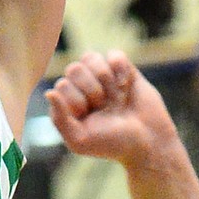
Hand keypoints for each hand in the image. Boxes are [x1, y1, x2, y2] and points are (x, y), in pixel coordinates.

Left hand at [46, 49, 180, 171]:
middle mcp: (83, 88)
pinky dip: (120, 68)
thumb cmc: (113, 144)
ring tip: (116, 97)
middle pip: (74, 69)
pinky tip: (126, 84)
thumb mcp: (80, 140)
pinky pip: (114, 54)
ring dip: (104, 78)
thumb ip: (59, 119)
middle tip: (104, 106)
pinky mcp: (124, 70)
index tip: (90, 116)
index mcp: (69, 103)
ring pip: (90, 57)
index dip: (76, 100)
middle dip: (91, 89)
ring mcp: (103, 77)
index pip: (62, 85)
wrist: (150, 143)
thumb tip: (49, 92)